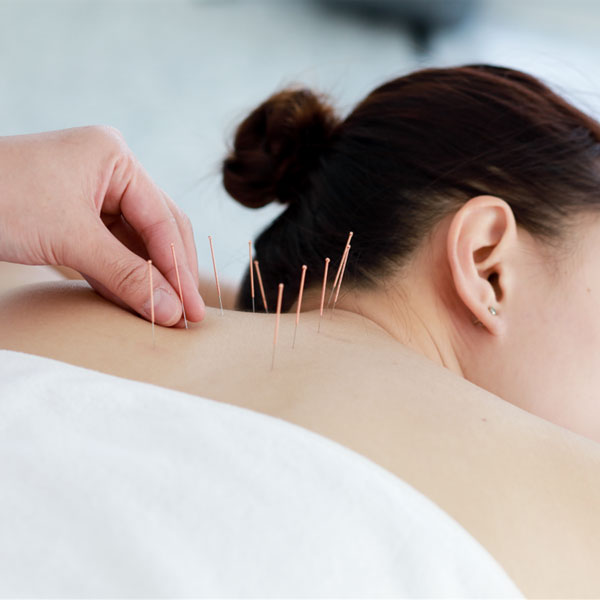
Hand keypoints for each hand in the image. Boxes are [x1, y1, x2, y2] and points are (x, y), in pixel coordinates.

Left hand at [0, 126, 204, 324]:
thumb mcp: (70, 240)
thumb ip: (126, 276)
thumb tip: (171, 312)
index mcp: (115, 158)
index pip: (162, 220)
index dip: (179, 268)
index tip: (191, 309)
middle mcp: (111, 172)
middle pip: (158, 228)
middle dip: (171, 272)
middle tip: (187, 315)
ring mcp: (94, 194)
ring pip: (137, 243)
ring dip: (149, 278)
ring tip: (165, 314)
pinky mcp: (78, 216)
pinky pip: (112, 250)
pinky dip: (122, 276)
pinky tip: (135, 301)